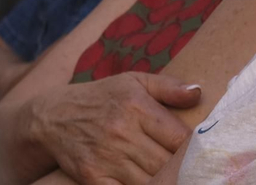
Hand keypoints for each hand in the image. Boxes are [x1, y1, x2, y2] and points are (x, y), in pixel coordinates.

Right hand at [26, 72, 202, 184]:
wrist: (52, 117)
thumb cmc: (101, 97)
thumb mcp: (134, 81)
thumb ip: (169, 87)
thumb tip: (199, 94)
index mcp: (137, 106)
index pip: (180, 137)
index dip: (195, 148)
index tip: (203, 152)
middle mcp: (121, 132)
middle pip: (167, 163)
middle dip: (182, 168)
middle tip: (191, 169)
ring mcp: (106, 157)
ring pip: (151, 181)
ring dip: (163, 181)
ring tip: (171, 176)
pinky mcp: (92, 177)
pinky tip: (148, 183)